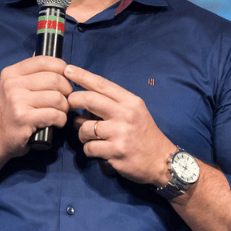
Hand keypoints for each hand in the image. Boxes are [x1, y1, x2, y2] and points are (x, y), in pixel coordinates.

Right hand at [0, 56, 72, 162]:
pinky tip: (57, 122)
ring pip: (57, 98)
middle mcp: (12, 84)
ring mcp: (16, 101)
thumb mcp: (14, 87)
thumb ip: (29, 72)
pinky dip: (61, 120)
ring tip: (60, 112)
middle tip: (65, 100)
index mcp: (11, 73)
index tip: (66, 78)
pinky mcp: (23, 118)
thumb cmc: (10, 112)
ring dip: (65, 107)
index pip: (45, 61)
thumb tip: (45, 52)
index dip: (62, 68)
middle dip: (67, 91)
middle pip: (55, 79)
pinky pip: (54, 114)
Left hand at [64, 65, 174, 185]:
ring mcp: (121, 133)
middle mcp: (126, 114)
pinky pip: (89, 147)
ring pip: (85, 127)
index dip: (83, 76)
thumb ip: (113, 103)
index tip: (68, 70)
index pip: (102, 84)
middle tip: (68, 105)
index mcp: (130, 101)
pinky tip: (95, 149)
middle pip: (89, 100)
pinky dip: (88, 149)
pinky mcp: (116, 151)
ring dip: (80, 133)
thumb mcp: (134, 111)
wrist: (162, 160)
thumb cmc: (144, 134)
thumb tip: (84, 98)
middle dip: (73, 101)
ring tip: (86, 136)